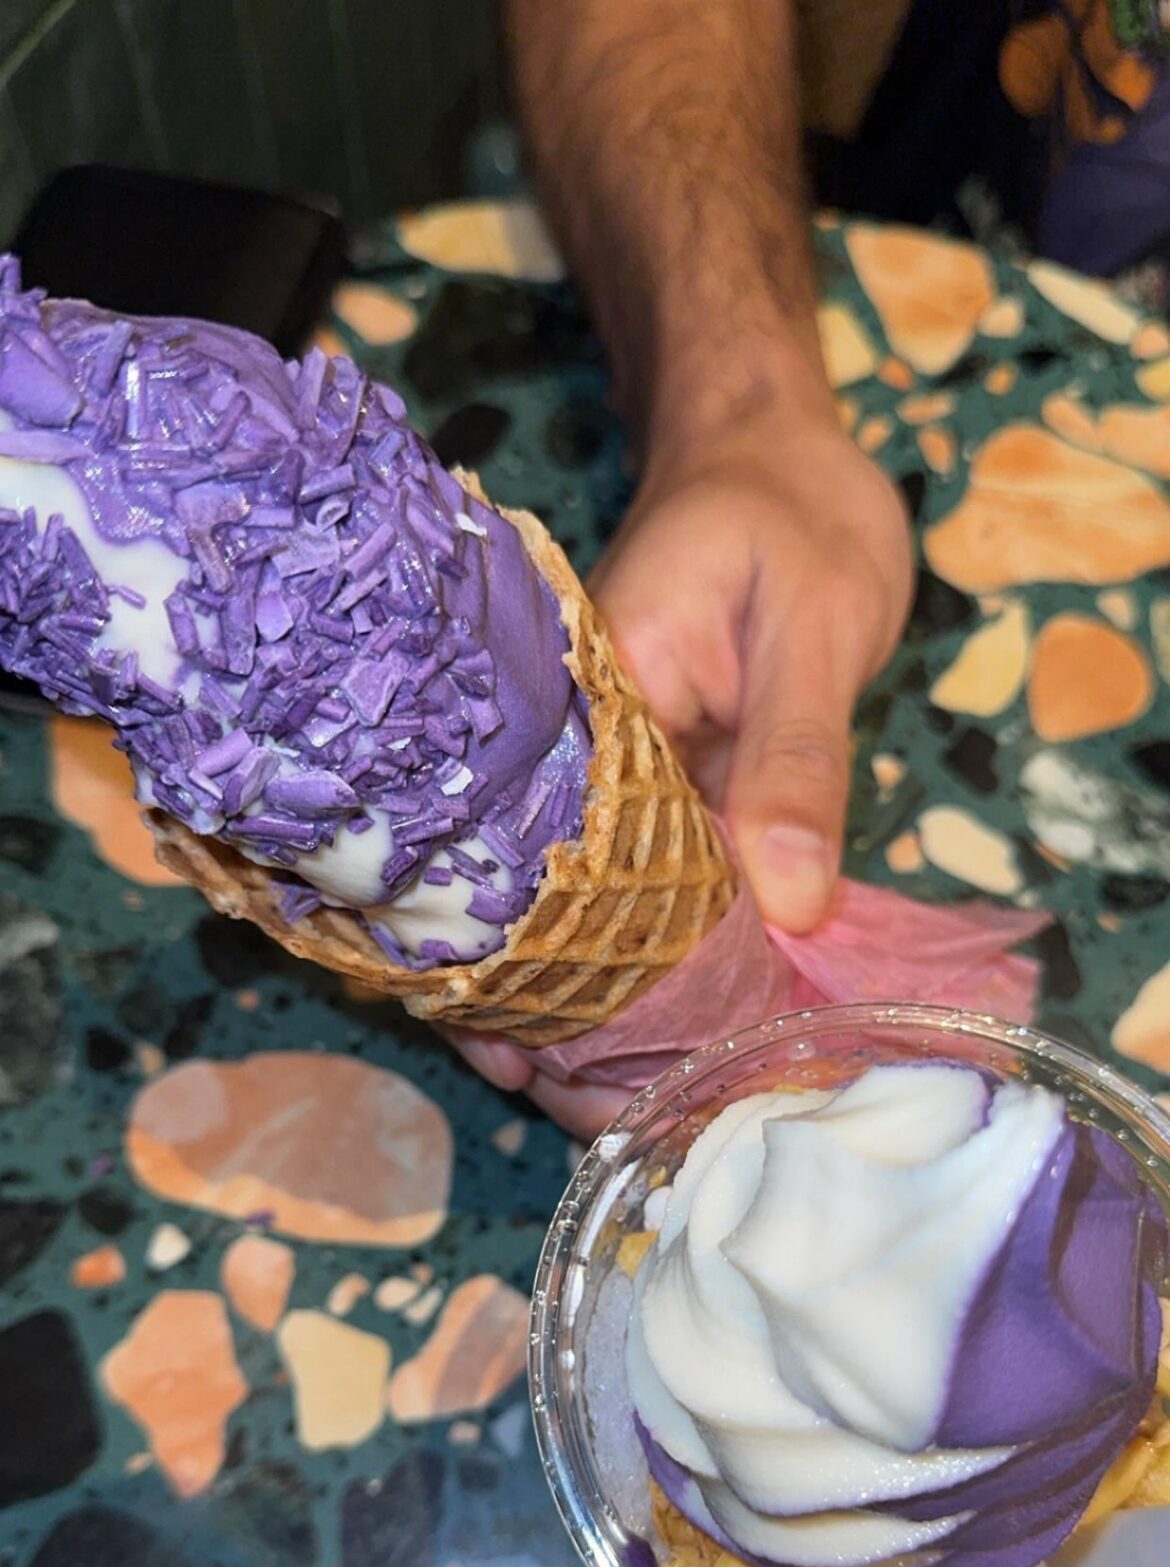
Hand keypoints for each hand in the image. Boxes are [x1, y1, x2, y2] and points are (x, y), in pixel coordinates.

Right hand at [449, 406, 912, 1134]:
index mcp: (588, 702)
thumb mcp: (813, 632)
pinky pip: (647, 883)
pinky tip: (656, 1030)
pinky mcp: (658, 790)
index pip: (534, 845)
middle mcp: (580, 749)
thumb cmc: (793, 518)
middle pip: (542, 889)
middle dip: (543, 1000)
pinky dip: (657, 952)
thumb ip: (798, 763)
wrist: (784, 457)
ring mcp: (616, 776)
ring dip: (594, 992)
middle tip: (558, 1105)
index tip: (513, 1050)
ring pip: (590, 898)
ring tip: (590, 1103)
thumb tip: (789, 905)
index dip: (519, 956)